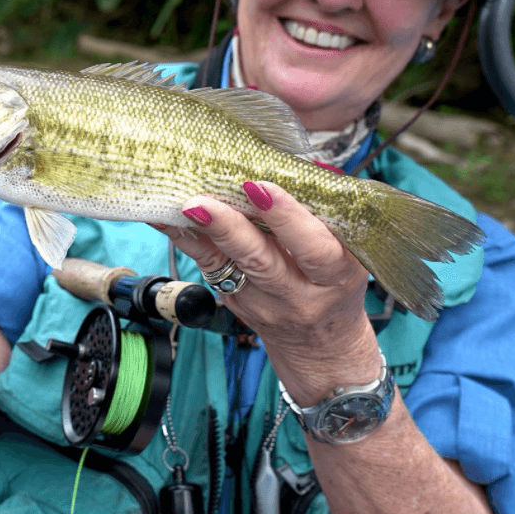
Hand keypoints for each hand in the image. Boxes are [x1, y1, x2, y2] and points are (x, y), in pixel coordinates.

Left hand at [156, 181, 378, 396]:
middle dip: (230, 228)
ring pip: (228, 267)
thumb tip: (300, 167)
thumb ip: (326, 213)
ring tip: (182, 206)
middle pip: (261, 261)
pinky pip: (209, 267)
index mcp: (336, 276)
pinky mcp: (234, 301)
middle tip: (203, 202)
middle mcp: (298, 295)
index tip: (260, 188)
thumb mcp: (348, 253)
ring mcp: (262, 303)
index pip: (312, 248)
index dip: (286, 218)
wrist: (320, 346)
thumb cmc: (335, 283)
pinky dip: (187, 240)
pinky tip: (166, 219)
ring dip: (201, 234)